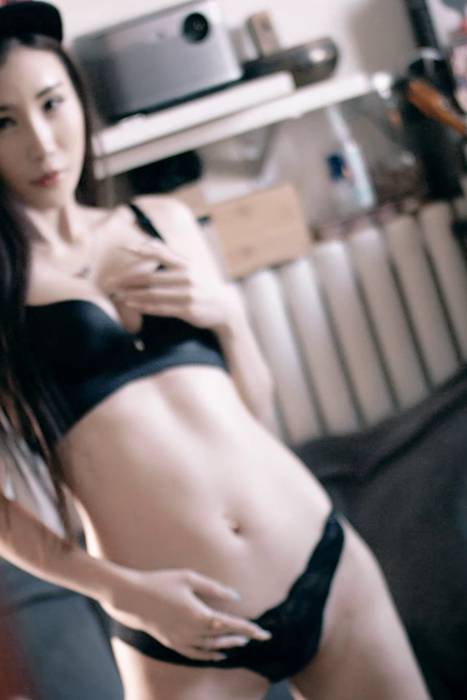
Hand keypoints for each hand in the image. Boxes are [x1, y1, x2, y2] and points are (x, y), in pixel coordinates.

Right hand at [103, 567, 271, 660]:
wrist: (132, 597)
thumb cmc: (162, 582)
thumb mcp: (189, 578)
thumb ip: (214, 588)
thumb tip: (236, 597)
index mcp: (199, 615)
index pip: (231, 625)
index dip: (249, 629)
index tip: (264, 632)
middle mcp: (192, 632)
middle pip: (223, 638)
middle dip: (242, 637)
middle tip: (258, 636)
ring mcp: (181, 640)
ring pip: (211, 647)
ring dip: (228, 645)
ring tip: (242, 642)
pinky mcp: (172, 643)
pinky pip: (195, 654)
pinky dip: (209, 655)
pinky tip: (218, 653)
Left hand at [106, 241, 241, 331]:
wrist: (224, 307)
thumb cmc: (201, 285)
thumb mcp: (190, 267)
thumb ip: (168, 255)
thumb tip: (146, 242)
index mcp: (186, 264)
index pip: (161, 253)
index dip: (143, 251)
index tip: (125, 249)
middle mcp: (187, 277)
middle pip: (151, 278)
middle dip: (128, 280)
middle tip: (111, 281)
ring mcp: (188, 294)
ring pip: (154, 295)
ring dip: (133, 295)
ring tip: (117, 295)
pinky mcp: (188, 310)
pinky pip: (162, 308)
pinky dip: (145, 307)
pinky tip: (132, 305)